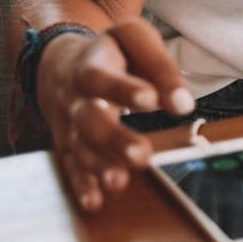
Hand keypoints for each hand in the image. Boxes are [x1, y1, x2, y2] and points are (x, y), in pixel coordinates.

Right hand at [37, 18, 192, 210]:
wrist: (59, 64)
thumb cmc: (110, 53)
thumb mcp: (134, 40)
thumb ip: (160, 67)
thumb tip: (183, 104)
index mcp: (90, 67)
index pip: (102, 78)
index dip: (125, 89)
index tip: (152, 101)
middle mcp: (75, 99)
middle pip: (90, 120)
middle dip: (114, 140)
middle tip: (142, 155)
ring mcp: (69, 125)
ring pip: (81, 148)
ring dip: (99, 167)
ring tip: (119, 182)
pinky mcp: (68, 144)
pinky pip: (72, 166)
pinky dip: (82, 185)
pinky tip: (95, 201)